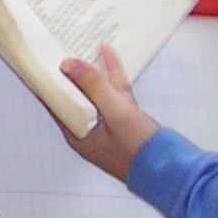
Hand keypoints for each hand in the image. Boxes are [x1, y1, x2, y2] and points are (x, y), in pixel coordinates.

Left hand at [59, 44, 161, 182]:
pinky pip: (112, 93)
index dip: (48, 79)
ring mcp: (106, 125)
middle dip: (69, 71)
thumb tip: (68, 65)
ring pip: (93, 91)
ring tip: (81, 45)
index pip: (55, 101)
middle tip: (60, 46)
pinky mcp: (122, 121)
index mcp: (77, 133)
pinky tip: (107, 56)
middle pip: (73, 94)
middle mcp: (88, 129)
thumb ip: (93, 86)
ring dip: (90, 70)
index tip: (43, 57)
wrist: (174, 172)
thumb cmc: (142, 152)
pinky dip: (110, 76)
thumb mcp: (115, 113)